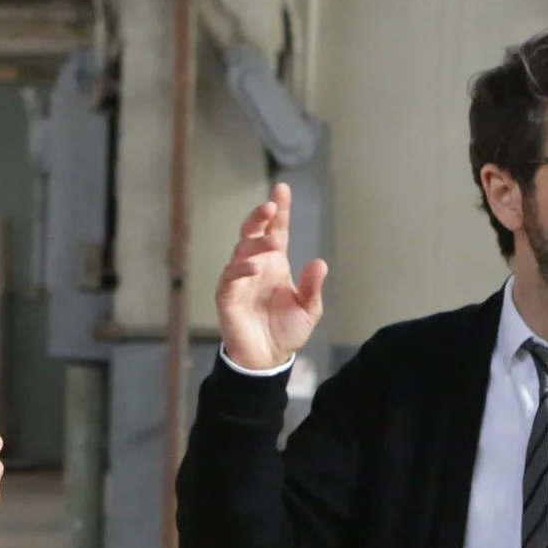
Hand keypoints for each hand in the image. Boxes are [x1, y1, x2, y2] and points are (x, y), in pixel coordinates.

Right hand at [215, 183, 325, 369]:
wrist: (267, 359)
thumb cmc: (286, 330)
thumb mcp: (308, 309)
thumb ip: (313, 287)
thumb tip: (319, 262)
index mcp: (276, 263)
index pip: (277, 231)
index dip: (279, 211)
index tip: (282, 188)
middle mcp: (256, 265)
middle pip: (253, 233)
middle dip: (259, 217)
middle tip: (270, 205)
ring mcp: (239, 279)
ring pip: (242, 251)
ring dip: (255, 244)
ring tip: (271, 243)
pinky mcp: (227, 296)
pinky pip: (230, 277)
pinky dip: (241, 269)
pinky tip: (254, 268)